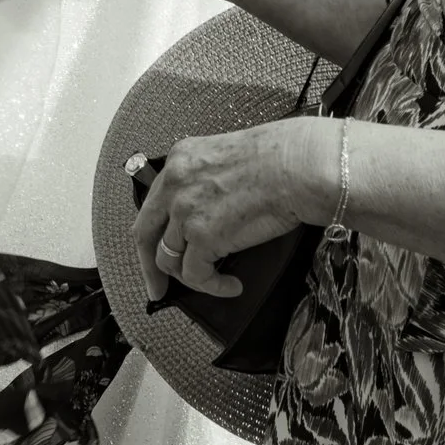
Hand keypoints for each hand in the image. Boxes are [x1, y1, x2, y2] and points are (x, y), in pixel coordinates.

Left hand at [131, 118, 331, 298]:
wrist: (298, 166)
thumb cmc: (282, 157)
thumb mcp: (229, 156)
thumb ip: (208, 180)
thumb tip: (210, 213)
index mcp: (181, 159)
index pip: (153, 202)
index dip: (152, 231)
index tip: (154, 250)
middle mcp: (175, 183)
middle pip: (146, 233)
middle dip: (150, 266)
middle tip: (157, 287)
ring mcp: (185, 211)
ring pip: (170, 259)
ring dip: (191, 278)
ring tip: (214, 282)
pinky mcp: (203, 237)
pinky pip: (196, 275)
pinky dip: (212, 287)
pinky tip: (230, 285)